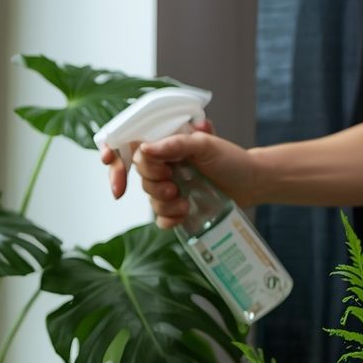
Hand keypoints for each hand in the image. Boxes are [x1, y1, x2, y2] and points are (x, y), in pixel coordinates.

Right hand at [102, 121, 259, 227]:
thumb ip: (176, 144)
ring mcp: (168, 189)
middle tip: (172, 183)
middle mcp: (163, 166)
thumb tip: (145, 148)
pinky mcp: (175, 209)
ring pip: (149, 199)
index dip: (115, 158)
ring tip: (185, 201)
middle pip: (139, 176)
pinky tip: (183, 215)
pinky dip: (168, 219)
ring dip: (165, 203)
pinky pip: (160, 218)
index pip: (129, 149)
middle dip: (153, 183)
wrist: (251, 182)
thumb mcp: (206, 144)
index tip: (112, 164)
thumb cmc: (231, 159)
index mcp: (165, 146)